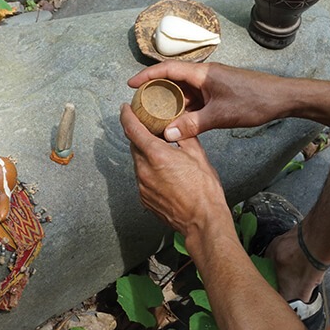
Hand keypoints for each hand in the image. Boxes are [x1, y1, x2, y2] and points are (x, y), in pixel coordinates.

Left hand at [120, 103, 231, 237]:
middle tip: (151, 129)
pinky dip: (149, 172)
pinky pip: (142, 179)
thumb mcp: (198, 155)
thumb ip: (183, 136)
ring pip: (138, 162)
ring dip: (146, 155)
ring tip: (163, 154)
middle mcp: (144, 170)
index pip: (132, 129)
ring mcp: (142, 186)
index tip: (125, 108)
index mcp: (156, 155)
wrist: (202, 221)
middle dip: (140, 136)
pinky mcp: (144, 198)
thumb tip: (176, 126)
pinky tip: (165, 174)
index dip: (126, 116)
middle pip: (134, 145)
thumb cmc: (204, 190)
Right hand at [128, 62, 288, 141]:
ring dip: (170, 101)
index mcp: (203, 73)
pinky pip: (195, 99)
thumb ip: (192, 124)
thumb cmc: (254, 101)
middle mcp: (205, 75)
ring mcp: (212, 84)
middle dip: (155, 90)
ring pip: (184, 91)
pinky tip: (179, 121)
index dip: (147, 75)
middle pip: (173, 79)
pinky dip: (185, 108)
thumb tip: (166, 134)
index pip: (168, 69)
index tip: (131, 84)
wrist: (282, 98)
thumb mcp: (220, 116)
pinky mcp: (219, 93)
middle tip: (140, 104)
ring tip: (155, 115)